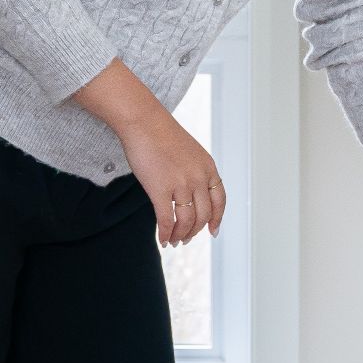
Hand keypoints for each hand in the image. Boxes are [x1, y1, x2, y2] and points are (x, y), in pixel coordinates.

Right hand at [70, 59, 224, 246]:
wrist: (143, 121)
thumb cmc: (161, 133)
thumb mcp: (190, 151)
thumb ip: (194, 171)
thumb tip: (191, 194)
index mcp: (208, 167)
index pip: (220, 201)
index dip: (217, 219)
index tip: (213, 231)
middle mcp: (199, 177)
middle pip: (204, 215)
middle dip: (195, 231)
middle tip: (187, 238)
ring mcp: (181, 184)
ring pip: (187, 221)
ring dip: (181, 235)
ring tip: (174, 240)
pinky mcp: (161, 190)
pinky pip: (167, 220)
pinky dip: (166, 233)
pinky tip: (162, 239)